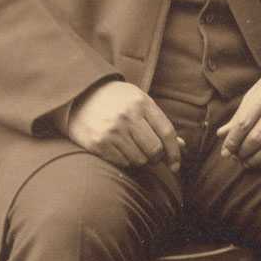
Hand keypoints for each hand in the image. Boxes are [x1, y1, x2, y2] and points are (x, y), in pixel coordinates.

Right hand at [63, 79, 181, 169]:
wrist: (78, 96)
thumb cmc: (116, 100)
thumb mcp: (140, 102)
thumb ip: (159, 123)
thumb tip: (182, 147)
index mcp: (141, 103)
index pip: (167, 132)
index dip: (175, 152)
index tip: (176, 165)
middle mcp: (127, 117)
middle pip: (155, 149)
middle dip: (158, 158)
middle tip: (153, 156)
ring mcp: (111, 131)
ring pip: (139, 159)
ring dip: (141, 160)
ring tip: (134, 150)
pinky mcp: (97, 143)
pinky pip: (121, 162)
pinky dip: (125, 161)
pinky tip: (120, 151)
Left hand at [217, 65, 260, 167]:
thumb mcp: (257, 92)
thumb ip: (240, 113)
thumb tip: (221, 134)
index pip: (243, 123)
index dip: (232, 141)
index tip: (225, 151)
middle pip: (256, 137)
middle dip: (242, 152)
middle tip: (235, 158)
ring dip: (255, 159)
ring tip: (247, 162)